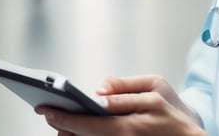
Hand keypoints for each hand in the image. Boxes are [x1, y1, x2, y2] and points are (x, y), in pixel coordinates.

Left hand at [35, 75, 205, 135]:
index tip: (46, 109)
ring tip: (62, 123)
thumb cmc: (172, 111)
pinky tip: (77, 131)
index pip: (86, 123)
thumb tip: (98, 91)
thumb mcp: (155, 87)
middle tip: (49, 114)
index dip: (62, 116)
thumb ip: (124, 88)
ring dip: (72, 134)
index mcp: (128, 125)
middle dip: (62, 126)